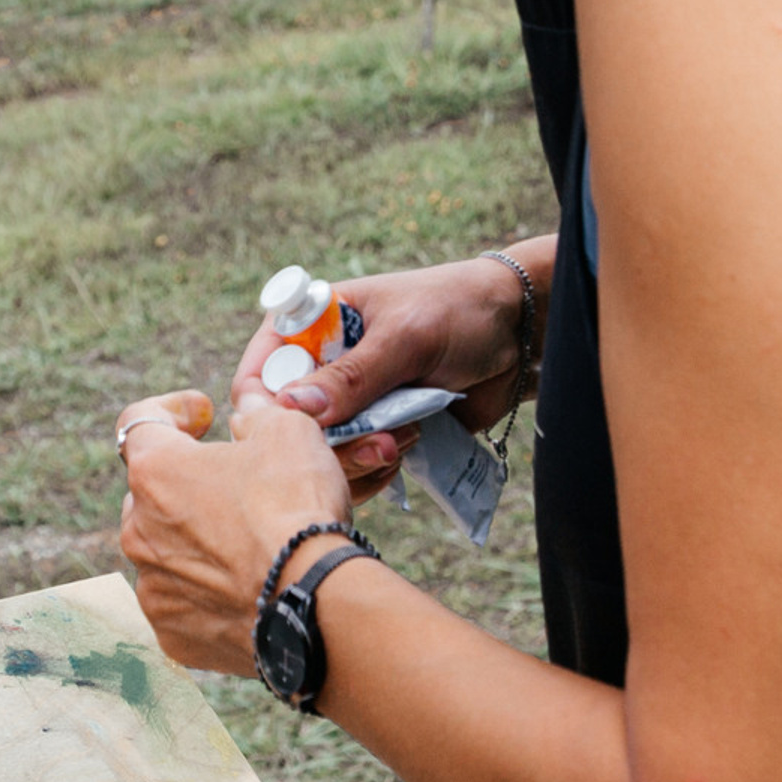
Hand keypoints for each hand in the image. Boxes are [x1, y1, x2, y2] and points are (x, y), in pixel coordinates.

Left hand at [117, 389, 362, 674]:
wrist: (316, 604)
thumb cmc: (296, 508)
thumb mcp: (288, 429)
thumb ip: (257, 411)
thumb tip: (248, 407)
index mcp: (155, 471)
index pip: (138, 422)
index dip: (171, 410)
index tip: (203, 416)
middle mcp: (138, 530)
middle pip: (151, 492)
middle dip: (186, 482)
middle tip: (236, 483)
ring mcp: (153, 587)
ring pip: (165, 551)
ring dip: (196, 539)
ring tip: (248, 541)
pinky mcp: (173, 634)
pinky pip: (184, 601)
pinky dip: (208, 590)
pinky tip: (248, 585)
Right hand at [232, 250, 547, 499]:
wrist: (520, 332)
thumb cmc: (458, 310)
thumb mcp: (405, 337)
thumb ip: (352, 376)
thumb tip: (291, 411)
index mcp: (315, 325)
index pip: (261, 371)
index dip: (262, 407)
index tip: (284, 437)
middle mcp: (325, 368)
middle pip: (289, 427)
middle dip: (326, 445)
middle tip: (376, 444)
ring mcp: (354, 405)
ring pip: (324, 456)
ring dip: (357, 460)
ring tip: (400, 444)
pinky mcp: (382, 432)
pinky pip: (359, 468)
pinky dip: (377, 471)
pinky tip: (408, 452)